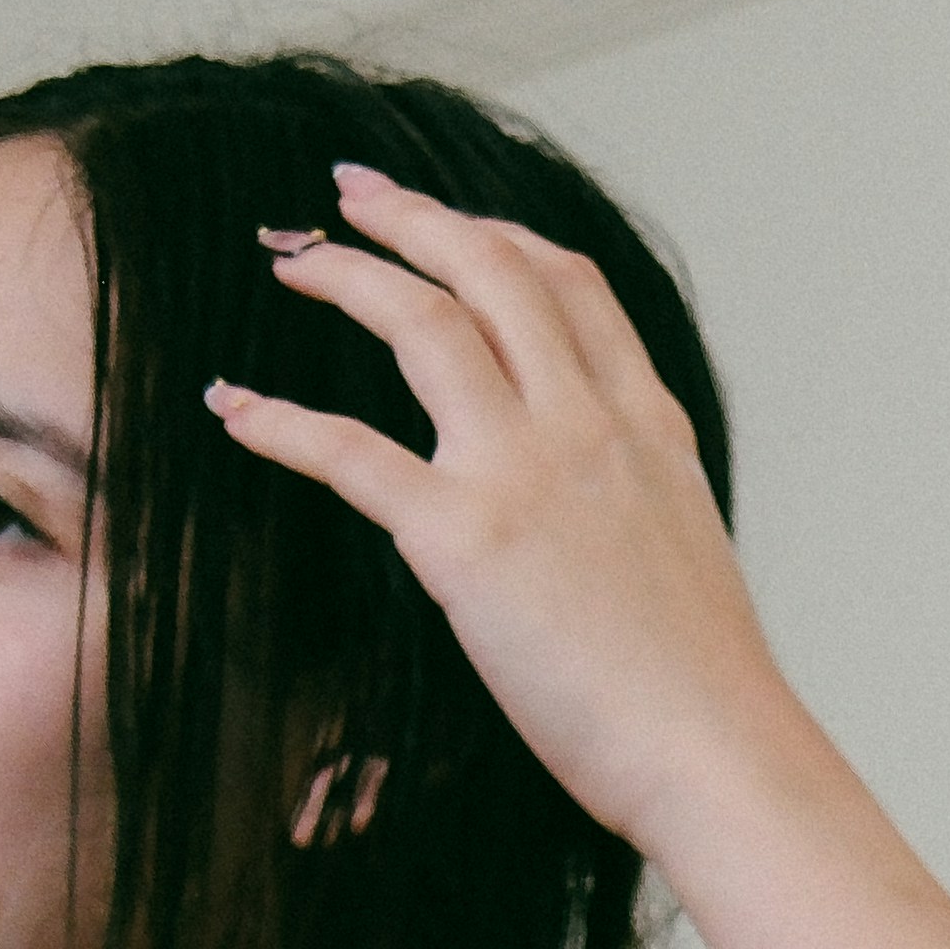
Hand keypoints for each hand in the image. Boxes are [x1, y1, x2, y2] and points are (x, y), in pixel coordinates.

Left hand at [207, 167, 813, 863]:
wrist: (716, 754)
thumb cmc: (703, 691)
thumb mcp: (686, 555)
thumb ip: (633, 503)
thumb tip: (597, 518)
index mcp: (645, 427)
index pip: (571, 287)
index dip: (500, 236)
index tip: (454, 222)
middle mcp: (587, 424)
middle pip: (491, 272)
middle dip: (412, 217)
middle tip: (350, 195)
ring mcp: (525, 471)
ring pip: (423, 322)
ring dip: (346, 276)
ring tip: (291, 261)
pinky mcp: (463, 539)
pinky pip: (349, 453)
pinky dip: (280, 421)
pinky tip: (233, 405)